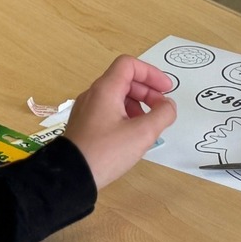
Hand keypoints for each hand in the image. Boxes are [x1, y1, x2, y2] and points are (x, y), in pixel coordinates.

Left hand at [63, 55, 177, 188]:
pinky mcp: (84, 124)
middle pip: (124, 79)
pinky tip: (132, 134)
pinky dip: (125, 114)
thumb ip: (162, 115)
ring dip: (137, 104)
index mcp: (105, 90)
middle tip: (162, 109)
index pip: (129, 65)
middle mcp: (93, 94)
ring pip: (116, 96)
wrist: (71, 176)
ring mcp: (86, 109)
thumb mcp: (142, 133)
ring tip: (149, 123)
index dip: (151, 73)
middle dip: (147, 91)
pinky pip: (108, 109)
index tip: (166, 89)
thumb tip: (169, 105)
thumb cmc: (106, 152)